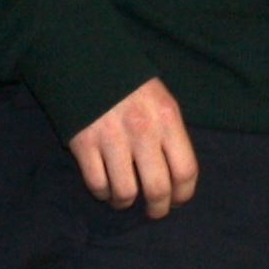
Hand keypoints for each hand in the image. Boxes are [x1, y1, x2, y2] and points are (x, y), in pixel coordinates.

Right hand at [69, 77, 197, 217]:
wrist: (83, 57)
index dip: (184, 194)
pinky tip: (105, 188)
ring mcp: (111, 138)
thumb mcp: (160, 98)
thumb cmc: (127, 82)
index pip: (185, 169)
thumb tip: (175, 174)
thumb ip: (169, 133)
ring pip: (125, 192)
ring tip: (125, 199)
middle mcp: (142, 130)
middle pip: (157, 188)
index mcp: (167, 117)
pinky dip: (102, 193)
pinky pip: (96, 184)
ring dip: (126, 202)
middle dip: (158, 208)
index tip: (178, 201)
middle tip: (155, 211)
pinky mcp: (83, 143)